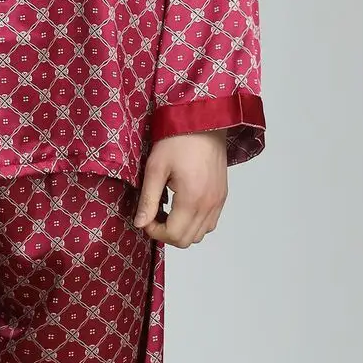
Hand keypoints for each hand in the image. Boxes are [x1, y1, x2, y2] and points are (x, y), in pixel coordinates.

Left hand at [132, 130, 228, 246]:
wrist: (203, 122)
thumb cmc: (178, 140)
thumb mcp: (156, 168)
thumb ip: (148, 199)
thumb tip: (140, 223)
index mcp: (192, 198)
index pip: (173, 234)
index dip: (154, 231)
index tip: (145, 218)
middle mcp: (209, 204)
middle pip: (186, 240)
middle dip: (166, 233)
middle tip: (154, 216)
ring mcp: (218, 201)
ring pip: (199, 235)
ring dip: (181, 230)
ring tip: (167, 211)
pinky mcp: (222, 196)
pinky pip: (210, 223)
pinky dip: (195, 223)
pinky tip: (182, 207)